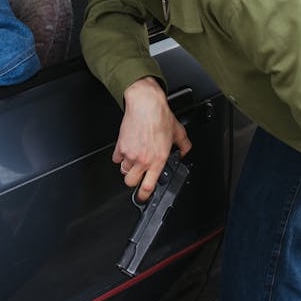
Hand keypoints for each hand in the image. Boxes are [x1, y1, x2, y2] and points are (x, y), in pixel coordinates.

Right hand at [113, 76, 191, 201]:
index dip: (144, 195)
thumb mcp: (178, 132)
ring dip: (127, 168)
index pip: (148, 186)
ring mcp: (130, 153)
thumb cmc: (160, 116)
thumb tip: (184, 151)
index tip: (143, 197)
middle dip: (133, 181)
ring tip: (133, 160)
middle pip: (130, 182)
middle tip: (137, 175)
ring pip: (123, 171)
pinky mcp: (120, 145)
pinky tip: (126, 150)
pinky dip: (120, 156)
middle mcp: (143, 159)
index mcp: (158, 159)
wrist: (145, 104)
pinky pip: (116, 158)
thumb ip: (184, 145)